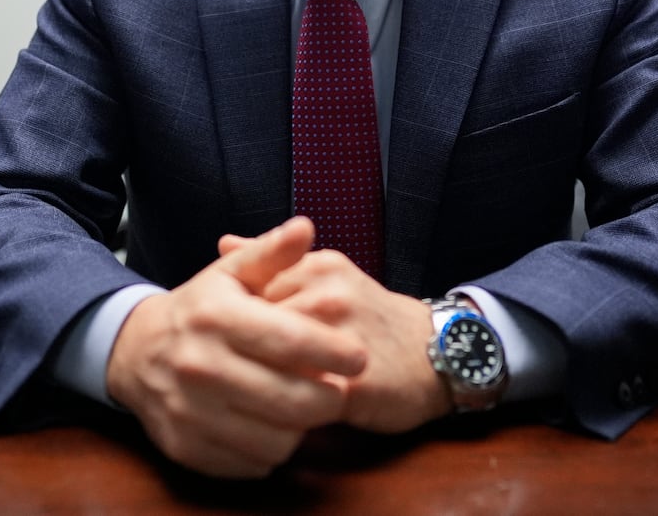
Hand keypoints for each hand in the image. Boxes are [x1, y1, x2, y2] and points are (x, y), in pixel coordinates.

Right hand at [106, 216, 367, 478]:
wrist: (134, 351)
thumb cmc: (199, 310)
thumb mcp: (229, 273)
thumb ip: (272, 252)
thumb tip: (306, 227)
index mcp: (215, 317)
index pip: (288, 339)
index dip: (331, 350)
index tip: (360, 356)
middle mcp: (199, 365)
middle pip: (289, 398)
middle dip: (328, 398)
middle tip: (339, 389)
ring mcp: (189, 411)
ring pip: (275, 439)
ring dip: (300, 427)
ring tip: (303, 405)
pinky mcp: (186, 447)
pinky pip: (251, 463)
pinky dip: (271, 449)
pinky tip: (271, 425)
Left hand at [220, 236, 450, 433]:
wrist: (434, 351)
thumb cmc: (369, 317)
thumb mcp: (325, 275)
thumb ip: (275, 263)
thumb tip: (223, 242)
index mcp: (316, 267)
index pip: (248, 290)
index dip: (232, 322)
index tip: (226, 340)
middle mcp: (329, 296)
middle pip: (256, 328)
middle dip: (239, 353)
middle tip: (230, 372)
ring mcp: (341, 339)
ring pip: (274, 364)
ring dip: (257, 382)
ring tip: (249, 393)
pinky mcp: (353, 383)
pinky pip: (301, 399)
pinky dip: (281, 409)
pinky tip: (273, 415)